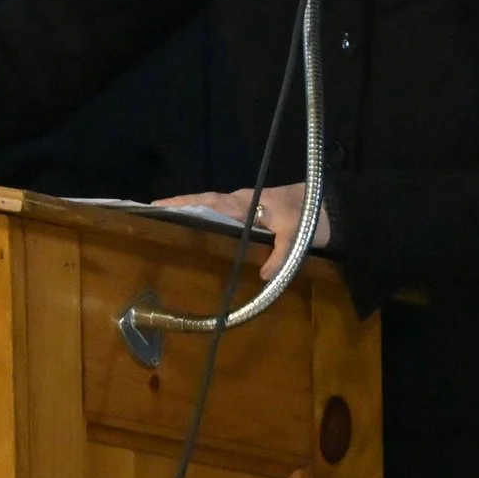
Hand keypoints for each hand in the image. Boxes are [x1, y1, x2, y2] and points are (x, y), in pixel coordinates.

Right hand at [154, 183, 328, 281]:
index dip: (183, 203)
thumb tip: (263, 276)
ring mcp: (246, 207)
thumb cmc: (310, 216)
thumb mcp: (297, 236)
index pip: (209, 201)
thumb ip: (280, 255)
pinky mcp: (252, 214)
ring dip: (190, 213)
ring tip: (165, 224)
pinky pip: (224, 215)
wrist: (329, 205)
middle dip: (178, 207)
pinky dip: (207, 220)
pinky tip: (198, 234)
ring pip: (212, 208)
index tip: (158, 205)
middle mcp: (241, 202)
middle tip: (149, 214)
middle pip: (203, 202)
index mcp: (246, 202)